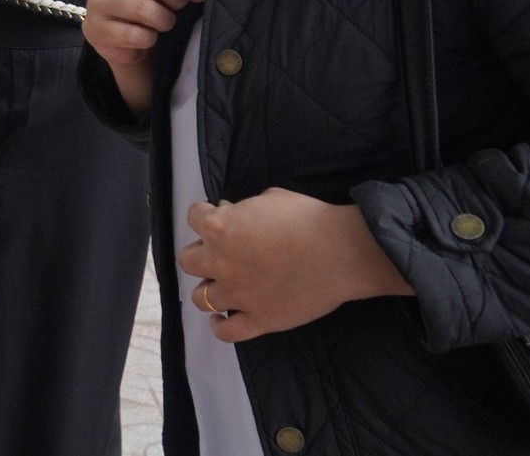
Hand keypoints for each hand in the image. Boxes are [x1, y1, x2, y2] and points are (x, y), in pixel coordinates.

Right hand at [84, 0, 202, 68]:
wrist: (120, 39)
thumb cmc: (146, 1)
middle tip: (178, 7)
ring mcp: (98, 0)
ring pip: (148, 10)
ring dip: (165, 22)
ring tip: (162, 24)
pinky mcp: (95, 28)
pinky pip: (136, 36)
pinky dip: (149, 41)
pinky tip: (145, 38)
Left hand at [178, 190, 412, 343]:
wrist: (340, 252)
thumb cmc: (307, 218)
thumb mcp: (269, 198)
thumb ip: (243, 208)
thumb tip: (230, 212)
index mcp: (220, 227)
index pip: (193, 217)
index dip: (204, 214)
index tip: (215, 215)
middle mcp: (220, 262)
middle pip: (188, 261)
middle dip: (201, 254)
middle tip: (220, 253)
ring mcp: (237, 294)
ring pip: (200, 298)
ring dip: (208, 289)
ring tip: (221, 285)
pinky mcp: (258, 320)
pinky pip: (226, 332)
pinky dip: (220, 325)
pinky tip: (222, 318)